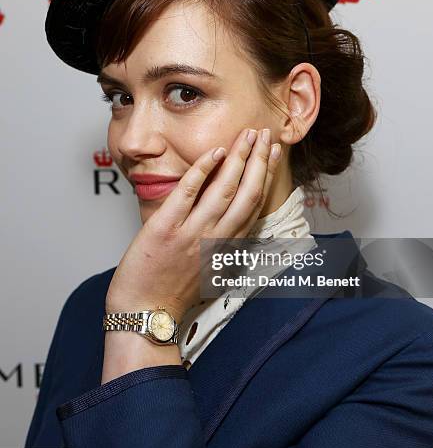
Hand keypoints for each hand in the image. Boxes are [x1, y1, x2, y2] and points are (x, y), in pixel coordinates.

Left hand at [105, 128, 281, 322]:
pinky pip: (188, 194)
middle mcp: (216, 239)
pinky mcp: (166, 229)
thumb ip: (221, 241)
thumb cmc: (173, 292)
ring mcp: (192, 233)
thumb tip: (227, 217)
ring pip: (225, 190)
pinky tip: (215, 151)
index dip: (267, 176)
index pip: (255, 205)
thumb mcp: (208, 267)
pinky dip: (203, 171)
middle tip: (267, 134)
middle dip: (260, 160)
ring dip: (240, 158)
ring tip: (249, 134)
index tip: (273, 154)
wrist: (145, 313)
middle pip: (248, 193)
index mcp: (227, 246)